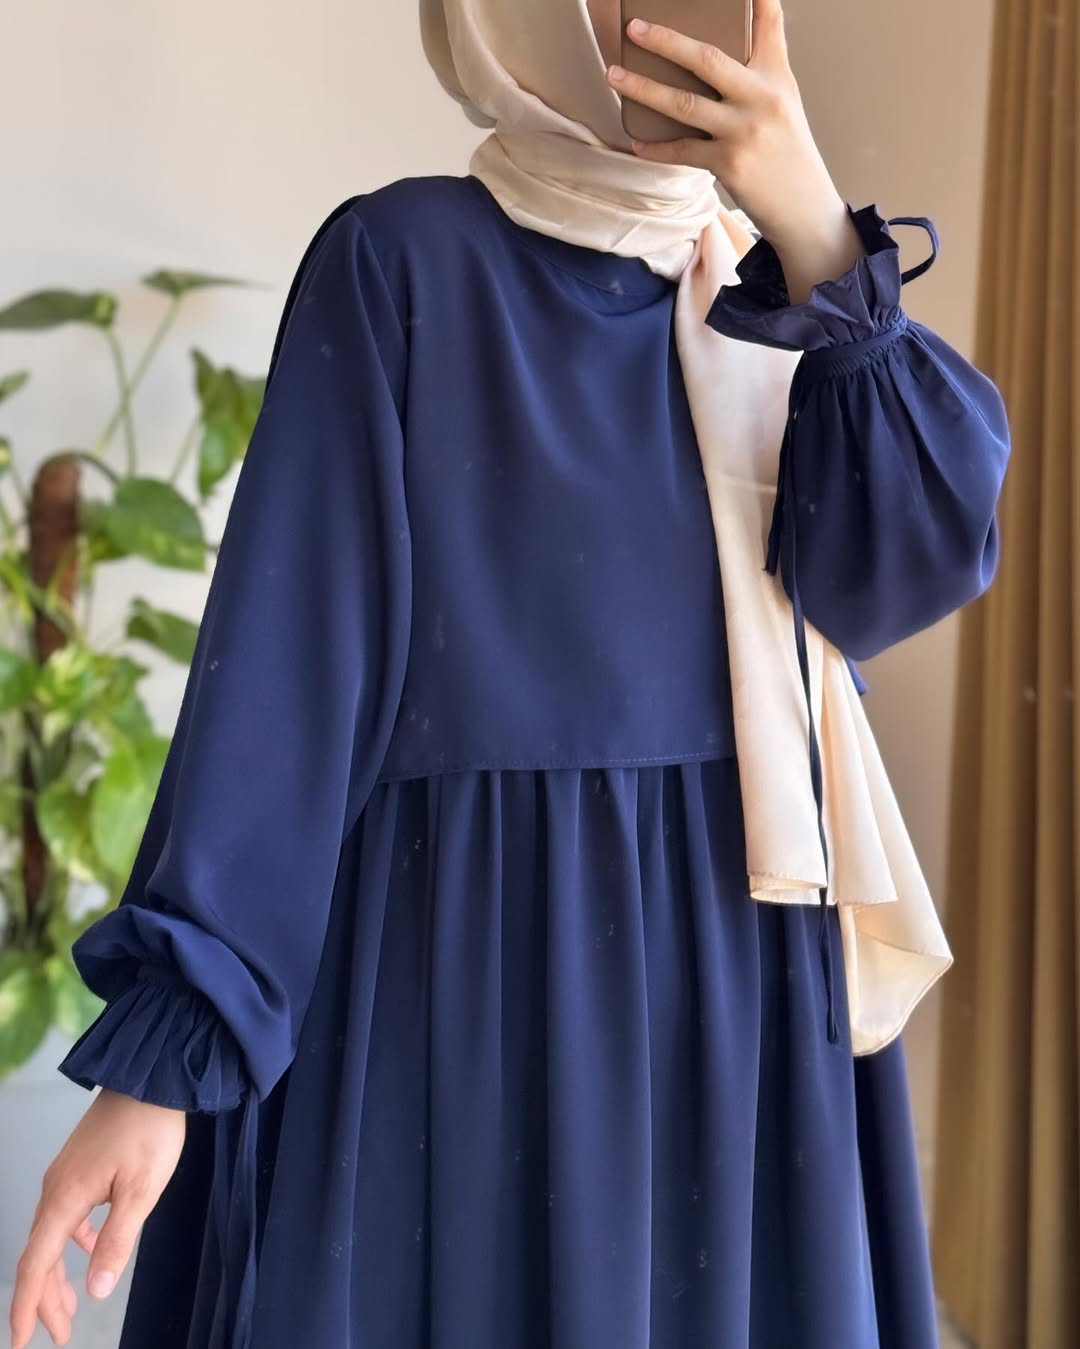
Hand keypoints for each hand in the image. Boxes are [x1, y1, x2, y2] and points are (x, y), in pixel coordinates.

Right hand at [8, 1089, 185, 1348]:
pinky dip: (71, 1242)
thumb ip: (117, 1241)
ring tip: (70, 1305)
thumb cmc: (151, 1129)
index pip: (35, 1265)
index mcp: (65, 1198)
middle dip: (45, 1298)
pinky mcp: (78, 1165)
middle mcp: (56, 1188)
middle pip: (40, 1255)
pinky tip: (90, 1248)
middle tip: (60, 1334)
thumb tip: (95, 1291)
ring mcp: (65, 1175)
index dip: (27, 1306)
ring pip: (51, 1236)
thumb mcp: (142, 1190)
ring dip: (57, 1273)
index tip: (23, 1341)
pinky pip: (65, 1214)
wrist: (151, 1078)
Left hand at [607, 0, 864, 297]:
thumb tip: (727, 44)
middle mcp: (760, 97)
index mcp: (775, 75)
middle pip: (706, 59)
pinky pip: (682, 151)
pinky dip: (656, 148)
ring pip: (684, 103)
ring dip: (644, 89)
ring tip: (614, 75)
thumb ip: (761, 66)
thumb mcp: (784, 99)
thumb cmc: (787, 148)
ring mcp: (743, 131)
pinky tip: (636, 142)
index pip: (767, 23)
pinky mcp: (728, 163)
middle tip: (634, 28)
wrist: (803, 204)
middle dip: (666, 41)